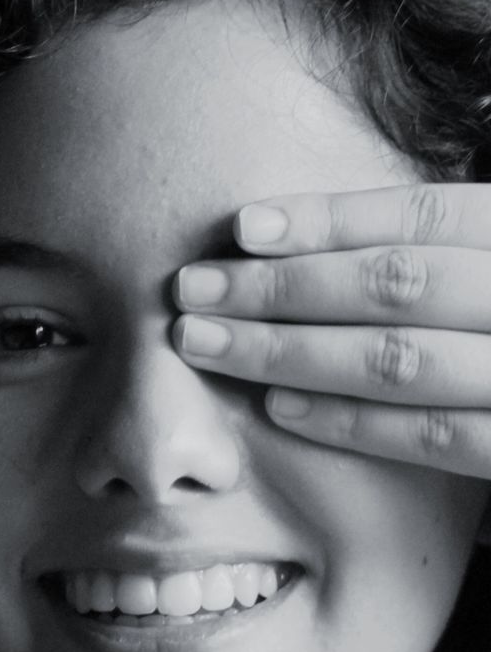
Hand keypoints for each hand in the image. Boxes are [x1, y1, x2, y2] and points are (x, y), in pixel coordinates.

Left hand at [172, 184, 490, 478]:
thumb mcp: (488, 288)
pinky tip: (278, 407)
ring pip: (398, 359)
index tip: (241, 226)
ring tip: (207, 343)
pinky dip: (352, 420)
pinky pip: (433, 435)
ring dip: (290, 351)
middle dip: (282, 286)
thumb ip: (443, 264)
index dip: (331, 218)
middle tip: (190, 289)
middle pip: (396, 283)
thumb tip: (320, 245)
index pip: (425, 216)